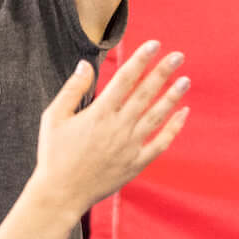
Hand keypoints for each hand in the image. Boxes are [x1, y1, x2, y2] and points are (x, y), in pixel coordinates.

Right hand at [33, 40, 188, 214]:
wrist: (61, 193)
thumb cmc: (53, 154)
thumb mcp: (54, 117)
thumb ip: (73, 89)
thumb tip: (86, 63)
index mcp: (99, 112)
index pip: (125, 78)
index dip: (141, 59)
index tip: (154, 44)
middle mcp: (118, 126)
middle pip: (146, 93)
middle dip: (163, 72)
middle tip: (178, 56)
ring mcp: (130, 146)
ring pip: (157, 115)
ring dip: (173, 96)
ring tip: (185, 80)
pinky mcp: (136, 163)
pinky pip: (161, 143)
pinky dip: (173, 128)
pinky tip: (183, 113)